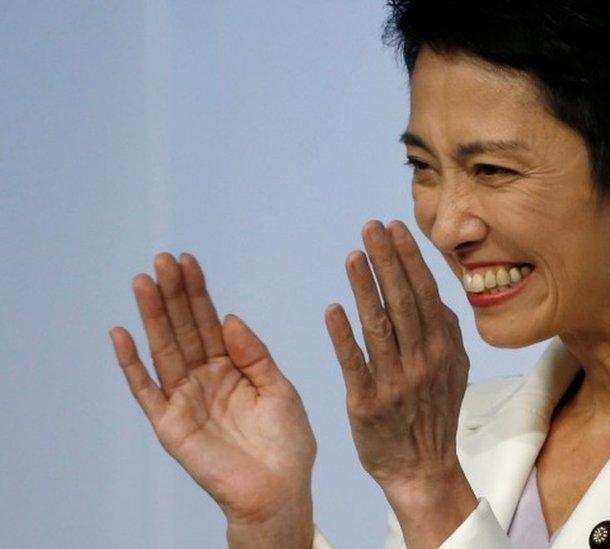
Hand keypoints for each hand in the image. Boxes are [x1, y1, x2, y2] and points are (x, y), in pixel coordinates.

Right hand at [110, 253, 315, 547]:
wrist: (279, 491)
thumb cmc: (286, 444)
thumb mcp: (279, 389)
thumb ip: (254, 354)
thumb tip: (228, 317)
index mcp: (232, 368)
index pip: (210, 321)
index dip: (199, 292)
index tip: (188, 260)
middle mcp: (204, 379)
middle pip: (184, 328)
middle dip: (173, 294)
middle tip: (162, 259)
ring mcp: (184, 399)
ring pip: (164, 349)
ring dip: (152, 316)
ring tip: (143, 281)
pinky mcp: (170, 424)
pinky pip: (146, 390)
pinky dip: (132, 364)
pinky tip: (121, 333)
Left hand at [324, 220, 476, 547]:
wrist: (423, 468)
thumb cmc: (433, 414)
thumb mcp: (453, 371)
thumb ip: (445, 333)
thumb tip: (433, 295)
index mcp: (444, 349)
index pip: (424, 294)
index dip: (409, 259)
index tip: (394, 228)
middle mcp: (422, 361)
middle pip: (403, 302)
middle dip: (388, 260)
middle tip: (371, 227)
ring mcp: (396, 382)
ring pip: (379, 326)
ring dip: (366, 288)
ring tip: (354, 255)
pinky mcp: (368, 404)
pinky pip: (355, 364)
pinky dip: (344, 336)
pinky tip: (333, 310)